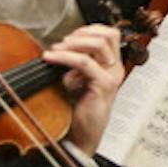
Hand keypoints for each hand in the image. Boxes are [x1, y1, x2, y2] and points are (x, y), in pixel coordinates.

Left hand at [45, 22, 128, 157]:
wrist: (82, 136)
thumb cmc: (78, 110)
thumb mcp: (77, 80)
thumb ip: (75, 63)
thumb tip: (60, 46)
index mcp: (112, 65)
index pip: (109, 34)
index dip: (88, 30)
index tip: (68, 38)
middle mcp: (115, 68)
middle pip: (107, 34)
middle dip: (80, 34)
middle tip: (61, 43)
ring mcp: (111, 76)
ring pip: (98, 44)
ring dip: (73, 43)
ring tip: (55, 50)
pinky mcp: (103, 85)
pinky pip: (85, 63)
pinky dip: (65, 57)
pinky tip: (52, 59)